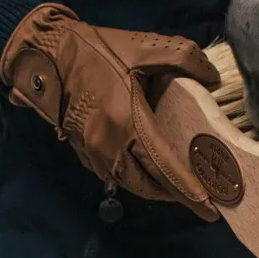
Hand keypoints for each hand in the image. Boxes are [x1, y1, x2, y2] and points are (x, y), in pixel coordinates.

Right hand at [0, 3, 220, 221]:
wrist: (46, 53)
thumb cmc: (97, 50)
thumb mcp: (146, 47)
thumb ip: (186, 59)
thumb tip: (212, 79)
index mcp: (128, 122)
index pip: (164, 168)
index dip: (188, 191)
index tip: (210, 210)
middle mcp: (109, 144)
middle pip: (147, 185)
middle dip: (173, 195)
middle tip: (198, 199)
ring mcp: (91, 149)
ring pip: (127, 183)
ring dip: (151, 188)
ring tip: (174, 186)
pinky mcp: (79, 148)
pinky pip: (110, 173)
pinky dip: (130, 177)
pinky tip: (143, 170)